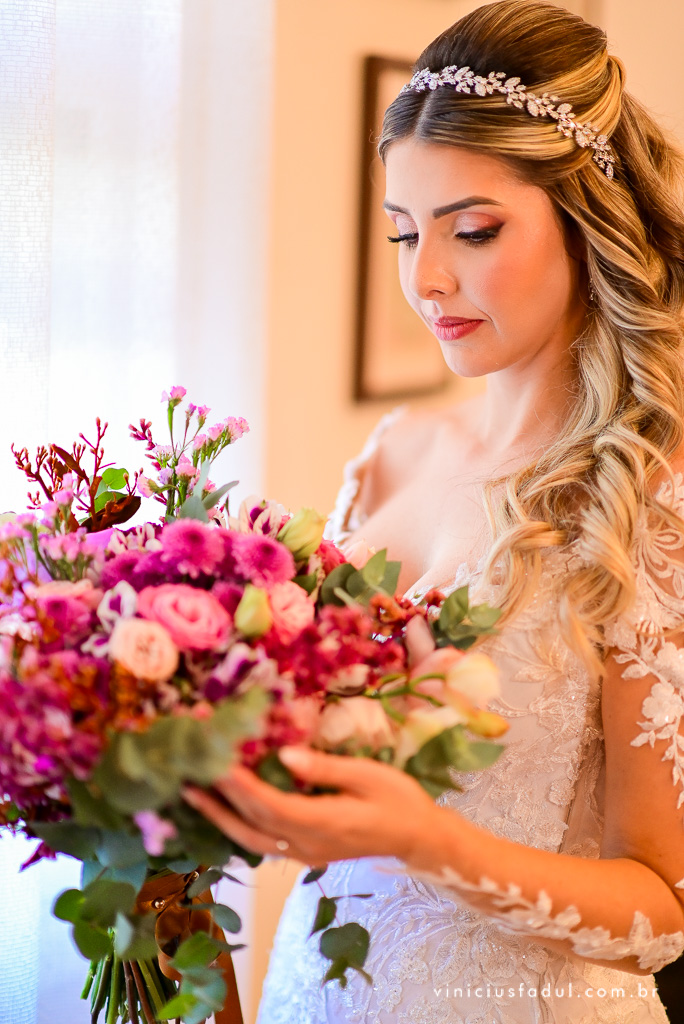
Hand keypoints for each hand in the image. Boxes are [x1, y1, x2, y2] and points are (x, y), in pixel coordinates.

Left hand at [183, 746, 441, 865]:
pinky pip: (262, 843)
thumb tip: (284, 753)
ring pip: (251, 841)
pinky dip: (237, 827)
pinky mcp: (306, 853)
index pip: (270, 805)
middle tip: (187, 773)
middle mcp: (307, 845)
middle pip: (251, 825)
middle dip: (217, 799)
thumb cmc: (399, 799)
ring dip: (219, 817)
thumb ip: (325, 768)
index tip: (214, 760)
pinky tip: (222, 811)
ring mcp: (304, 854)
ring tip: (191, 793)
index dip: (239, 785)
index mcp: (324, 823)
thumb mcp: (369, 775)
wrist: (419, 838)